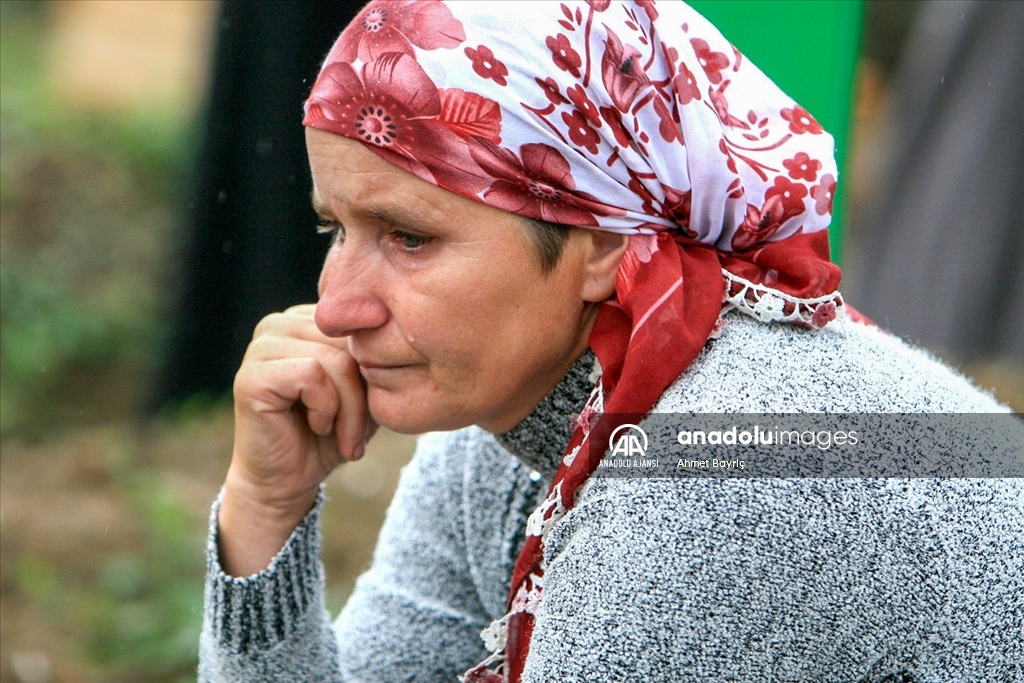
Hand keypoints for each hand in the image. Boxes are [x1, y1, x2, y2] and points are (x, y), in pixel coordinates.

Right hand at [218, 304, 375, 575]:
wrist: (287, 482)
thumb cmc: (329, 435)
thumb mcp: (366, 391)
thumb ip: (376, 358)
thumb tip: (396, 334)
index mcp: (305, 320)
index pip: (361, 326)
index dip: (374, 370)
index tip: (373, 410)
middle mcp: (279, 324)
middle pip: (350, 342)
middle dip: (364, 393)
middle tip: (358, 433)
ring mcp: (261, 347)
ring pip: (335, 359)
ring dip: (349, 407)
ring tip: (343, 435)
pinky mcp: (252, 375)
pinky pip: (312, 374)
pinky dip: (326, 408)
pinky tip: (317, 426)